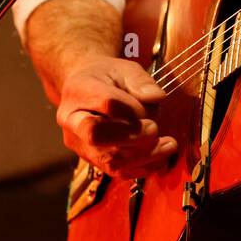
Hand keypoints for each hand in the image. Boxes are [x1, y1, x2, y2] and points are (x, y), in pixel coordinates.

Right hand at [55, 56, 173, 179]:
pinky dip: (142, 167)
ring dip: (143, 155)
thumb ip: (140, 80)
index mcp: (78, 91)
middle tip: (154, 128)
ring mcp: (79, 144)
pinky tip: (161, 158)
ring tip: (169, 145)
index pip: (106, 103)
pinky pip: (117, 172)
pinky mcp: (92, 161)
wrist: (86, 90)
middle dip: (131, 136)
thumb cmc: (107, 77)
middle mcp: (72, 121)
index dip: (133, 108)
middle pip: (96, 135)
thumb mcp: (125, 68)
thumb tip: (156, 98)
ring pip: (108, 159)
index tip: (151, 104)